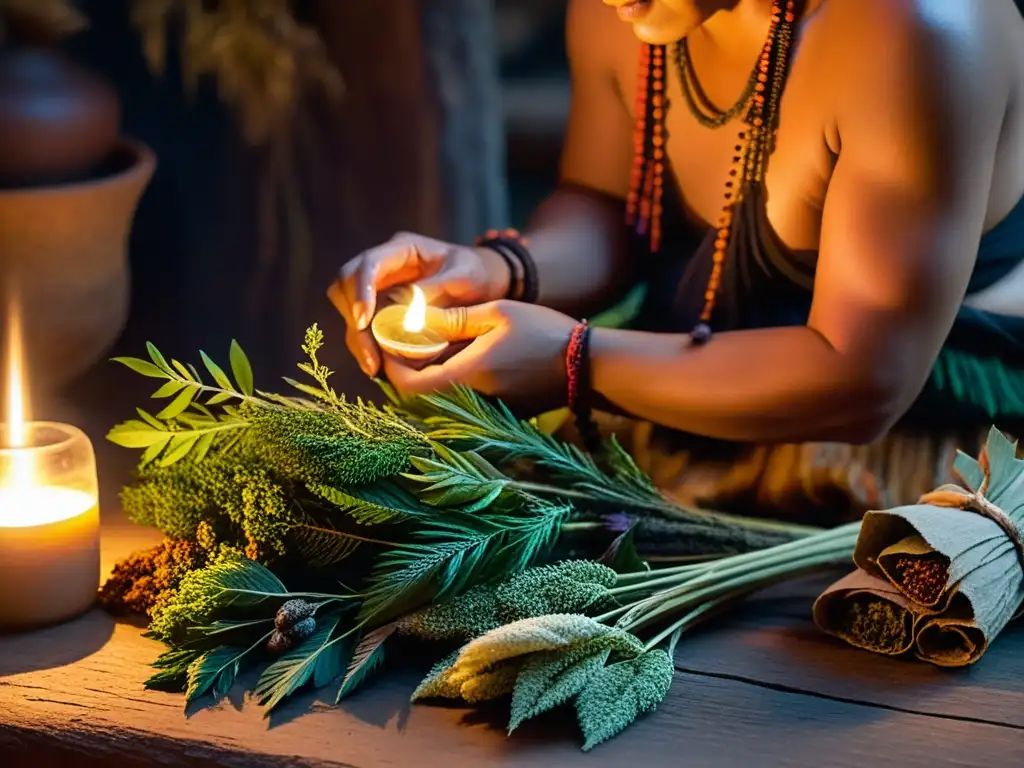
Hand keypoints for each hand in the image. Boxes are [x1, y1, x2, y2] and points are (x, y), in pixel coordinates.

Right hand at [328, 232, 512, 375]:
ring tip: (374, 366)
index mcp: (402, 249)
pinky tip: (377, 366)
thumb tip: (405, 314)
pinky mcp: (381, 309)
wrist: (487, 283)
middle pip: (345, 284)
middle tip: (369, 351)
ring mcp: (380, 288)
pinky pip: (363, 327)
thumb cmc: (478, 274)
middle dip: (352, 318)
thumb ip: (436, 290)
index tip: (364, 321)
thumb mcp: (465, 277)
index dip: (360, 291)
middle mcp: (384, 266)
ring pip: (348, 308)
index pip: (368, 264)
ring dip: (357, 337)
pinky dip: (366, 345)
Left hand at [383, 300, 577, 414]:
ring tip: (426, 346)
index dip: (391, 363)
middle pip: (416, 398)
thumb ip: (454, 318)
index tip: (392, 338)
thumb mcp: (497, 312)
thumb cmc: (544, 333)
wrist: (589, 367)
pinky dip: (446, 384)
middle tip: (404, 341)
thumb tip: (416, 319)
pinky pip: (456, 405)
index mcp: (465, 378)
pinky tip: (454, 359)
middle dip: (404, 370)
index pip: (406, 384)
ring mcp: (482, 415)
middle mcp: (469, 405)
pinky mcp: (495, 416)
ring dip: (425, 378)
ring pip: (435, 403)